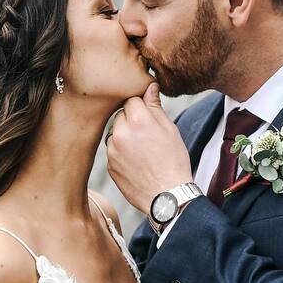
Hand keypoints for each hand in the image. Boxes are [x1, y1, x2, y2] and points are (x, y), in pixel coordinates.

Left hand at [106, 82, 192, 213]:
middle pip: (120, 114)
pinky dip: (122, 152)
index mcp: (138, 120)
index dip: (142, 106)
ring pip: (115, 132)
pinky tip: (137, 162)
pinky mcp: (109, 165)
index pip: (132, 99)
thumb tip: (150, 86)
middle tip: (147, 135)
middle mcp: (120, 132)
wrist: (167, 196)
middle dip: (132, 120)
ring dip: (125, 135)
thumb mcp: (170, 130)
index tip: (149, 116)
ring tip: (143, 150)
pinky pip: (113, 150)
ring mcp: (112, 150)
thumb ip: (156, 107)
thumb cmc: (174, 162)